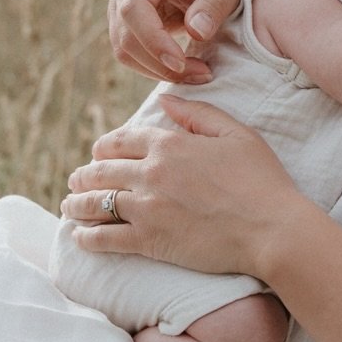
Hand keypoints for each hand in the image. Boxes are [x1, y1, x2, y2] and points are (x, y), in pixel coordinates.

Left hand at [61, 97, 314, 282]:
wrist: (271, 229)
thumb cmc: (261, 180)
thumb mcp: (236, 134)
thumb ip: (197, 114)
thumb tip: (164, 100)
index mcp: (170, 144)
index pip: (122, 139)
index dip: (105, 146)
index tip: (98, 154)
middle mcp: (151, 173)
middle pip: (101, 171)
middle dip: (84, 175)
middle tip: (76, 180)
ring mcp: (146, 208)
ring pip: (96, 203)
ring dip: (77, 203)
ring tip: (70, 205)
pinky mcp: (149, 241)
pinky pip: (105, 238)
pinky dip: (87, 237)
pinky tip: (80, 237)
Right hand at [108, 0, 242, 83]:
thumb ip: (214, 5)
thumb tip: (196, 32)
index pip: (135, 6)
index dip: (153, 39)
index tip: (180, 63)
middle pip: (126, 33)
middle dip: (160, 62)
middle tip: (202, 74)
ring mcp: (120, 3)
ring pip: (124, 49)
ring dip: (157, 70)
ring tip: (197, 74)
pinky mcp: (126, 23)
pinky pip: (130, 53)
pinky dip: (155, 68)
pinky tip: (184, 71)